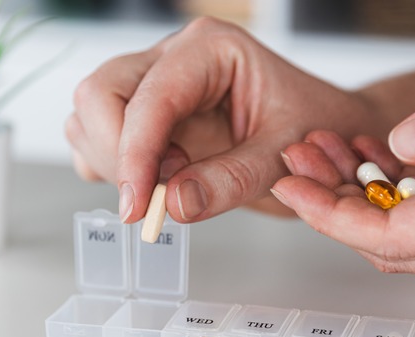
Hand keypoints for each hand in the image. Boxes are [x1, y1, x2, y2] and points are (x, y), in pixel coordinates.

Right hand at [66, 17, 380, 222]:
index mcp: (210, 50)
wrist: (326, 136)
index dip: (136, 153)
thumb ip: (231, 180)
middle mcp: (173, 58)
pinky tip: (154, 184)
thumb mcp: (285, 157)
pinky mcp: (144, 116)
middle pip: (99, 93)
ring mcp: (152, 84)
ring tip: (165, 187)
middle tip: (153, 198)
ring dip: (111, 162)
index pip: (150, 95)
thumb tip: (172, 204)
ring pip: (88, 115)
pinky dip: (110, 168)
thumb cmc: (315, 131)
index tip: (139, 207)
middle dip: (116, 153)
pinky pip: (96, 138)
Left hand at [272, 39, 414, 273]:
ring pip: (413, 234)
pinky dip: (395, 193)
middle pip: (396, 245)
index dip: (335, 219)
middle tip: (301, 166)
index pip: (398, 237)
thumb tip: (404, 142)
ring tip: (327, 155)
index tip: (293, 190)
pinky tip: (376, 157)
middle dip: (337, 210)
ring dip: (362, 201)